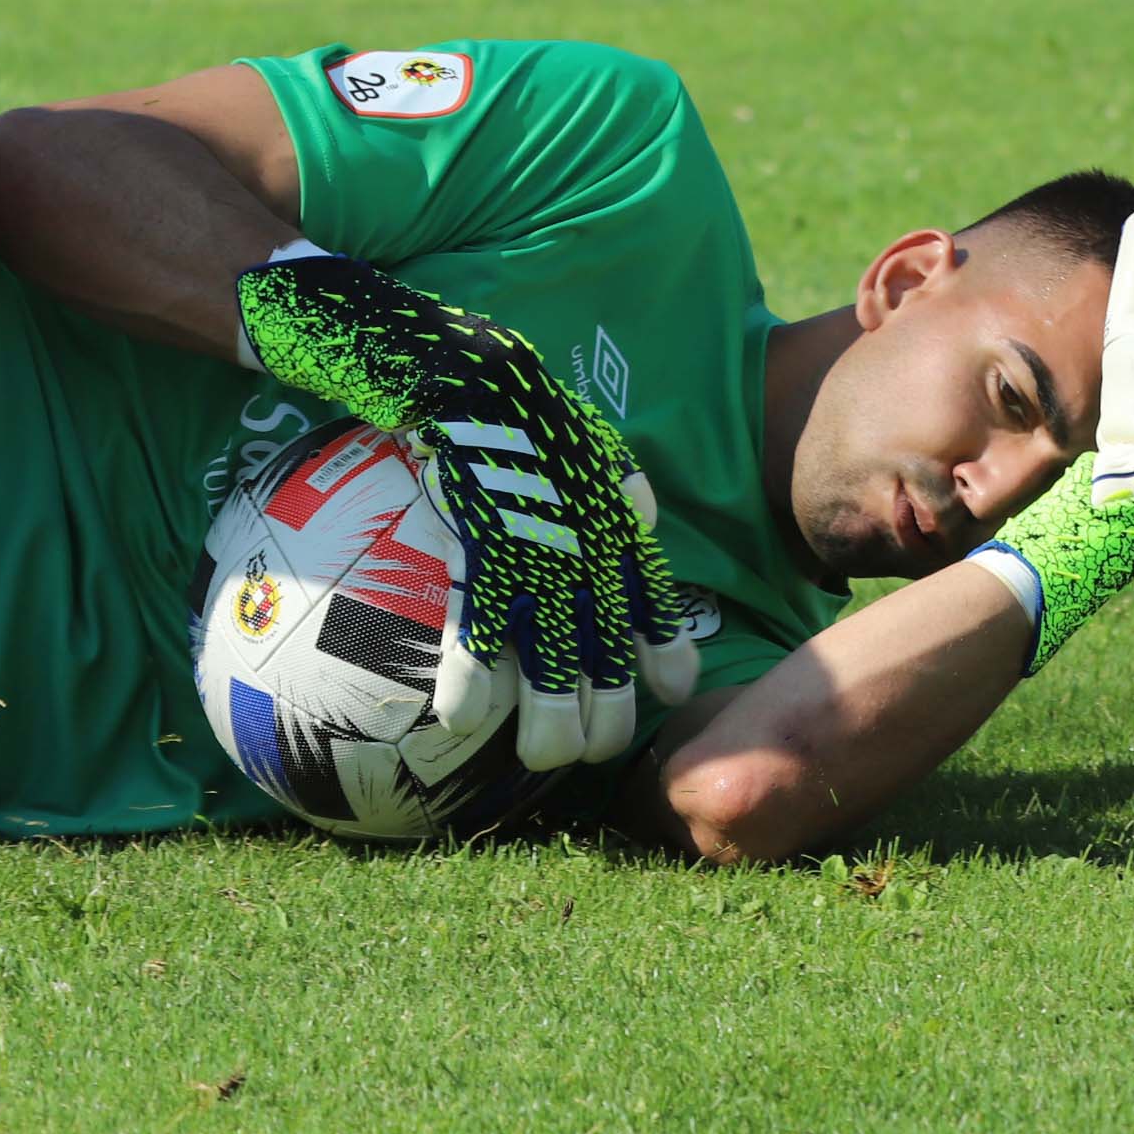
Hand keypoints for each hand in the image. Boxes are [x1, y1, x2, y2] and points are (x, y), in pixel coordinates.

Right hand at [236, 252, 696, 768]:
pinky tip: (462, 722)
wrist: (468, 373)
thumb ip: (619, 482)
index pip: (654, 602)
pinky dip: (471, 683)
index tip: (671, 692)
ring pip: (553, 667)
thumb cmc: (523, 404)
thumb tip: (642, 511)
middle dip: (605, 718)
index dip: (665, 653)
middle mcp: (587, 554)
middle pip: (608, 658)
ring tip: (540, 759)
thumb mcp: (590, 436)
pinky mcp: (483, 556)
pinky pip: (478, 637)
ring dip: (548, 724)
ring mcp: (537, 560)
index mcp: (615, 526)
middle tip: (586, 750)